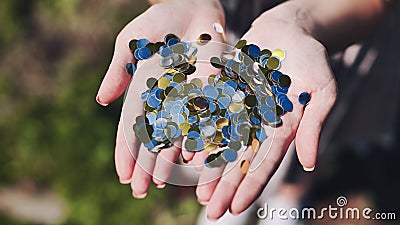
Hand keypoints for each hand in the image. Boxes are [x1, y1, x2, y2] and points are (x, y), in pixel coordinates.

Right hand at [96, 0, 224, 196]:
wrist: (194, 5)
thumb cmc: (160, 21)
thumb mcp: (132, 41)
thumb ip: (120, 70)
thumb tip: (102, 101)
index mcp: (144, 90)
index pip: (131, 126)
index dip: (126, 151)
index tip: (123, 175)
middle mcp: (165, 99)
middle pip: (153, 137)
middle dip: (146, 164)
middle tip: (140, 191)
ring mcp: (188, 98)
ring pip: (178, 135)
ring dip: (170, 160)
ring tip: (163, 184)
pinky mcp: (211, 91)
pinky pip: (206, 120)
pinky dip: (201, 140)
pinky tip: (195, 162)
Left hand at [196, 10, 336, 219]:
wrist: (288, 29)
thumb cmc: (311, 58)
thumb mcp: (322, 91)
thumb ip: (313, 125)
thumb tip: (309, 163)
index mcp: (282, 128)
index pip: (265, 163)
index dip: (250, 186)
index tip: (236, 208)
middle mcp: (259, 124)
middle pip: (239, 160)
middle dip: (225, 185)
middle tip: (210, 210)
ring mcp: (241, 109)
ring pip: (221, 143)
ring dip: (209, 167)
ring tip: (196, 191)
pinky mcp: (226, 92)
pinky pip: (210, 115)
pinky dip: (199, 133)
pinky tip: (186, 152)